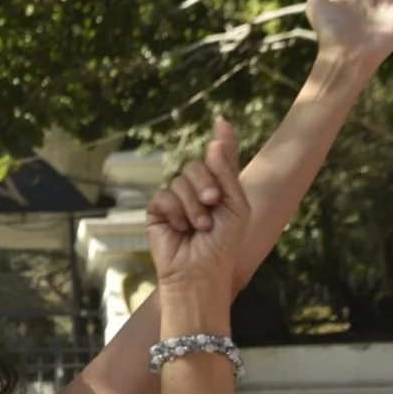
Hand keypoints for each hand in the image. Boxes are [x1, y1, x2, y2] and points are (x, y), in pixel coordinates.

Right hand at [147, 119, 250, 309]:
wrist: (200, 272)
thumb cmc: (223, 245)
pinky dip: (174, 212)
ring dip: (193, 205)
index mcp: (220, 189)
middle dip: (206, 183)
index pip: (219, 159)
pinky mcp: (157, 212)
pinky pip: (163, 196)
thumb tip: (215, 140)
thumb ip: (226, 173)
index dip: (221, 141)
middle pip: (196, 166)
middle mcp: (197, 192)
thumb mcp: (236, 206)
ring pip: (180, 181)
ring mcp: (176, 201)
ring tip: (199, 227)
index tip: (222, 121)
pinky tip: (180, 228)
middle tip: (213, 203)